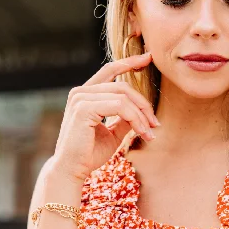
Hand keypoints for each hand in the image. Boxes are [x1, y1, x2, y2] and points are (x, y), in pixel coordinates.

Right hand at [53, 51, 160, 183]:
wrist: (72, 170)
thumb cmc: (89, 154)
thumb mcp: (113, 133)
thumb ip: (124, 119)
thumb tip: (141, 112)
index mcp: (85, 94)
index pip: (110, 70)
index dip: (129, 62)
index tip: (147, 58)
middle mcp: (80, 92)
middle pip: (122, 86)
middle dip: (143, 104)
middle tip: (155, 124)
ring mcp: (81, 98)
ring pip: (123, 97)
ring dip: (141, 115)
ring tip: (149, 133)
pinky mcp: (84, 108)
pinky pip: (119, 106)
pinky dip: (135, 119)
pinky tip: (141, 132)